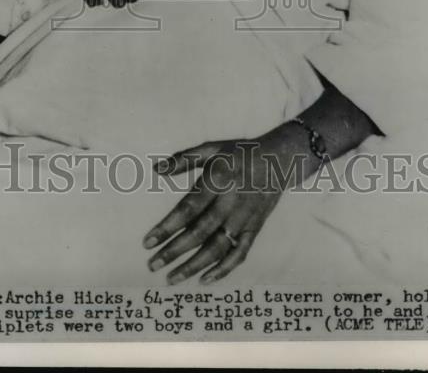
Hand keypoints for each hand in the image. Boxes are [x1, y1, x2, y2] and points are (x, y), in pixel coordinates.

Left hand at [142, 131, 298, 284]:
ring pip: (217, 248)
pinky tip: (204, 280)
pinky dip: (223, 269)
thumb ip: (184, 159)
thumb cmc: (239, 153)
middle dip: (174, 251)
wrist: (280, 161)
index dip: (167, 227)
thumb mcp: (212, 148)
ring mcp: (244, 219)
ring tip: (172, 278)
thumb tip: (156, 169)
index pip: (188, 209)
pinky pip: (239, 254)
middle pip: (199, 232)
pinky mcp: (255, 230)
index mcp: (216, 181)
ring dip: (193, 266)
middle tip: (152, 265)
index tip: (147, 242)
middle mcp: (230, 203)